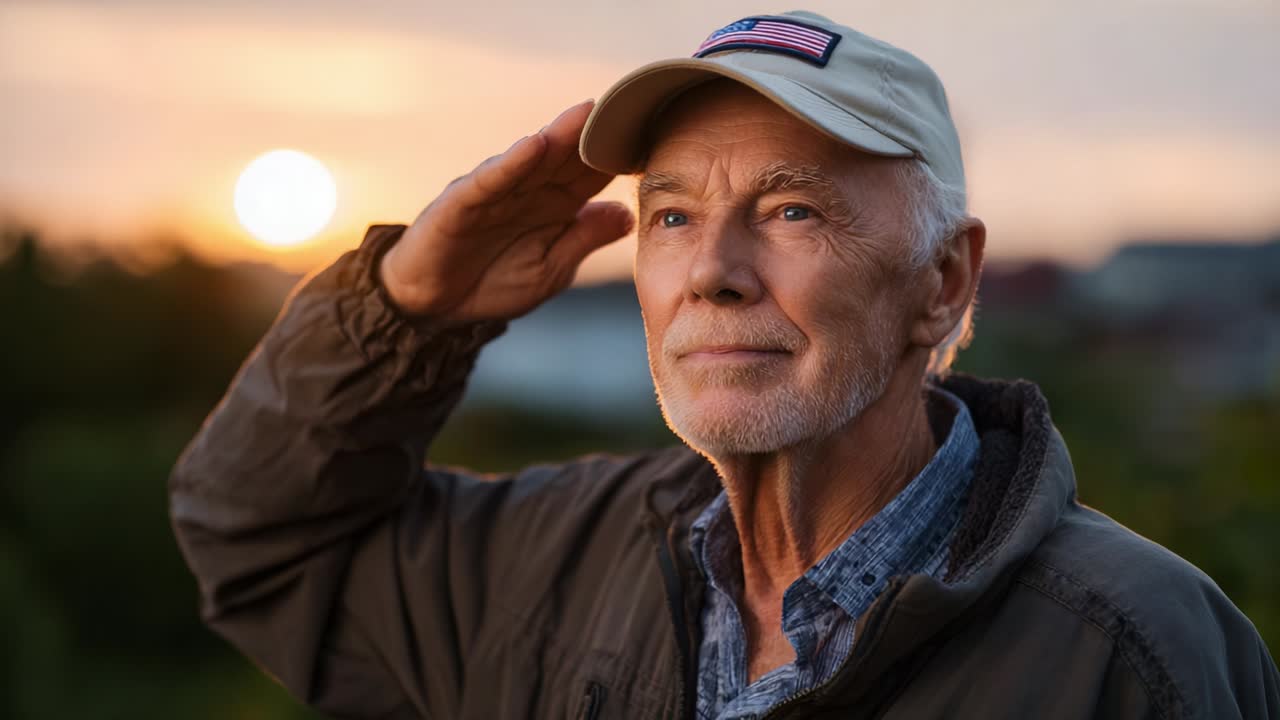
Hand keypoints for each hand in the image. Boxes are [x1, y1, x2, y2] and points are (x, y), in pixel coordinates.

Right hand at [379, 100, 633, 322]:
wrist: (436, 306)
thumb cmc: (493, 281)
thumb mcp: (551, 268)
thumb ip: (584, 238)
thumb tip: (627, 215)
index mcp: (553, 205)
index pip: (592, 174)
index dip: (620, 157)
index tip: (656, 139)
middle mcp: (527, 189)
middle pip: (567, 156)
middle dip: (595, 134)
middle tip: (629, 108)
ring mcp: (495, 191)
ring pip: (533, 158)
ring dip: (560, 135)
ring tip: (587, 114)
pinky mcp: (463, 201)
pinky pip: (491, 179)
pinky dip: (513, 162)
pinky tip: (535, 146)